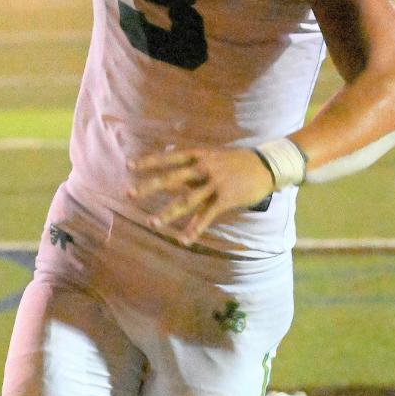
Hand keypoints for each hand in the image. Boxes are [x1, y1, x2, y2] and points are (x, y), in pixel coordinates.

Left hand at [127, 146, 275, 245]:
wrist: (265, 165)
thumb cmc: (237, 161)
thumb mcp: (213, 156)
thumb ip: (194, 164)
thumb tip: (172, 167)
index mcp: (199, 156)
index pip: (169, 158)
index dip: (149, 162)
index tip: (129, 166)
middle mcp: (204, 168)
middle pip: (171, 178)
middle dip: (149, 186)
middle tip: (129, 193)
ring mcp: (215, 183)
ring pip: (187, 200)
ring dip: (168, 213)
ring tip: (152, 222)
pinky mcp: (226, 198)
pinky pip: (206, 216)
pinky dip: (195, 228)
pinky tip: (184, 239)